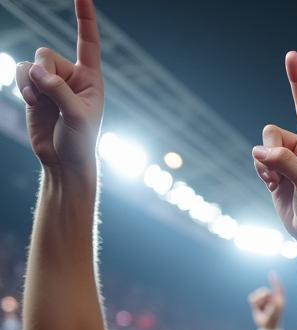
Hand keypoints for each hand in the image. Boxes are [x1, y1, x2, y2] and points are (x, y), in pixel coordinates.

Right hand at [15, 0, 102, 173]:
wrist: (64, 161)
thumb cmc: (80, 142)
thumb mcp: (77, 117)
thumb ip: (59, 90)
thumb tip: (37, 72)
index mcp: (91, 78)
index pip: (88, 41)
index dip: (85, 16)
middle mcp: (71, 76)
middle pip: (47, 53)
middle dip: (43, 72)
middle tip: (46, 93)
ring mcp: (51, 82)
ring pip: (32, 63)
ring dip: (31, 82)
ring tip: (39, 103)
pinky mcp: (35, 90)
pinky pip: (21, 73)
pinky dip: (22, 85)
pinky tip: (32, 103)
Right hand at [248, 272, 285, 328]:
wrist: (267, 327)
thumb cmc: (273, 319)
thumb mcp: (276, 307)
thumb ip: (274, 297)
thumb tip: (269, 291)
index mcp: (278, 298)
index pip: (276, 287)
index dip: (274, 280)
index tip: (272, 273)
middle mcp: (271, 298)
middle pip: (264, 291)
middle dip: (263, 298)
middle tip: (266, 307)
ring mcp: (264, 300)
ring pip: (258, 294)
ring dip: (259, 302)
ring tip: (262, 310)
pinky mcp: (256, 303)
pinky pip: (252, 298)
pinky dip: (253, 303)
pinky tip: (257, 309)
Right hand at [252, 52, 296, 249]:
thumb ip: (285, 164)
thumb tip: (260, 152)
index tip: (291, 56)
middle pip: (271, 130)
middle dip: (270, 150)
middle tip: (279, 173)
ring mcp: (287, 159)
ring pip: (262, 145)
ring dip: (264, 165)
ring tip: (278, 183)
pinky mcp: (275, 172)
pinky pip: (258, 161)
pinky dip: (260, 173)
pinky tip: (273, 187)